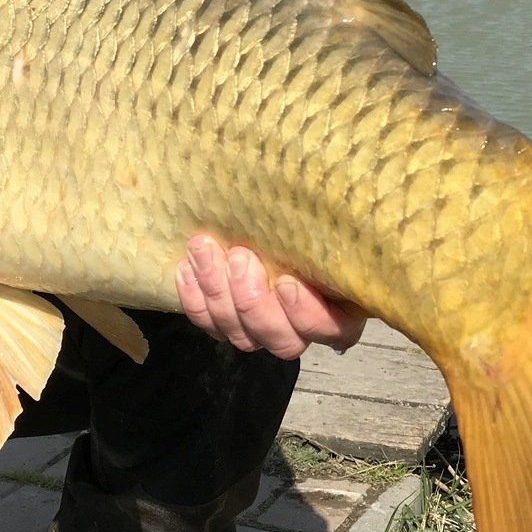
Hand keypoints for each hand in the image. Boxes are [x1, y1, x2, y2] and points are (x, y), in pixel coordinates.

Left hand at [176, 235, 367, 360]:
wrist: (259, 221)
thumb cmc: (307, 218)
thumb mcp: (327, 219)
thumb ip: (332, 225)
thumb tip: (344, 192)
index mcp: (341, 307)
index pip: (332, 329)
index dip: (306, 313)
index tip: (287, 282)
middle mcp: (302, 328)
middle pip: (281, 340)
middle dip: (253, 301)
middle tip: (239, 257)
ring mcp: (262, 330)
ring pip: (241, 335)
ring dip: (218, 293)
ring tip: (203, 250)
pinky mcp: (228, 324)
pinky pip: (209, 325)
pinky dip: (196, 299)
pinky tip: (186, 268)